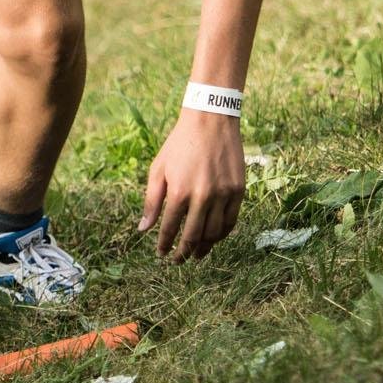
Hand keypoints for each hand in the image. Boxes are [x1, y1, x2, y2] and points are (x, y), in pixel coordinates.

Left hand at [139, 110, 245, 260]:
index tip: (161, 254)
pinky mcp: (238, 191)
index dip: (165, 245)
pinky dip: (222, 235)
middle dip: (184, 252)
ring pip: (214, 233)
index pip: (170, 228)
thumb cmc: (179, 145)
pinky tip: (214, 239)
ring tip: (196, 254)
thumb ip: (151, 201)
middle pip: (193, 236)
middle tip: (178, 261)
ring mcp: (223, 194)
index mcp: (179, 191)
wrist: (210, 121)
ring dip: (204, 248)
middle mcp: (202, 196)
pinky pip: (231, 221)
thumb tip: (143, 229)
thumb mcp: (158, 169)